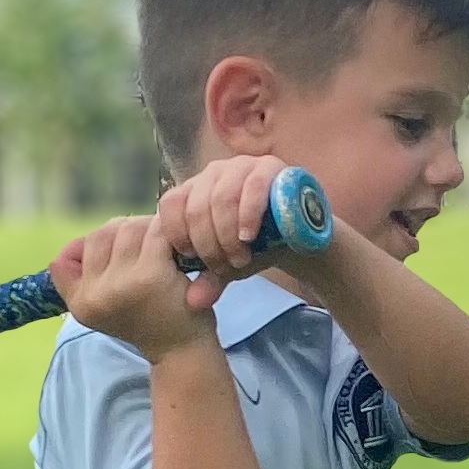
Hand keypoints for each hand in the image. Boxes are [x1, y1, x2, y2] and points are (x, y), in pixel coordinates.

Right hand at [50, 216, 211, 362]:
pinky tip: (177, 253)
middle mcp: (94, 294)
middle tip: (149, 246)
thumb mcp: (103, 306)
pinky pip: (155, 233)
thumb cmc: (147, 321)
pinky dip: (168, 236)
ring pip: (127, 228)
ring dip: (148, 230)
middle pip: (101, 233)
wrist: (182, 351)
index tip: (120, 255)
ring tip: (163, 248)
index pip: (74, 251)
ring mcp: (121, 284)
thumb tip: (66, 251)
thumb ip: (79, 277)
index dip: (98, 245)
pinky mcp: (151, 274)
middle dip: (126, 233)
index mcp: (79, 303)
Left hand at [158, 154, 291, 310]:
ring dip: (227, 235)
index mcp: (194, 190)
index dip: (178, 234)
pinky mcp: (268, 167)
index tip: (194, 260)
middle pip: (195, 207)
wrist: (298, 237)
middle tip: (224, 266)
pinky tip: (248, 237)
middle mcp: (213, 173)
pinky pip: (253, 187)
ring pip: (220, 199)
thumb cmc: (256, 247)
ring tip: (240, 258)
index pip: (170, 204)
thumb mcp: (228, 265)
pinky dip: (248, 215)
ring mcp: (240, 166)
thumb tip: (194, 303)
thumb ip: (209, 280)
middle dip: (208, 244)